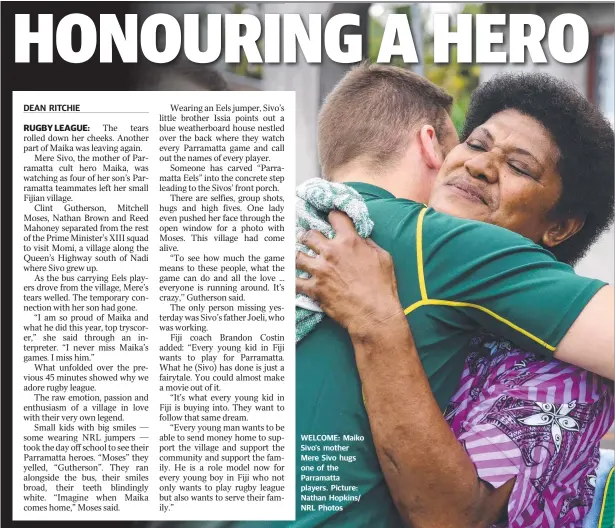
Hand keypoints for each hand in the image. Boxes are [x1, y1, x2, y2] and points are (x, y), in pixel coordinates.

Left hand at [296, 211, 404, 336]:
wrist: (374, 313)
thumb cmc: (382, 287)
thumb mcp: (383, 258)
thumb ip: (368, 244)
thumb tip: (361, 239)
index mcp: (349, 241)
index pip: (335, 217)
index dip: (332, 217)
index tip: (330, 221)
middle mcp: (331, 252)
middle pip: (309, 235)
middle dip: (308, 237)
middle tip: (309, 241)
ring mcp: (320, 270)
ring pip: (297, 257)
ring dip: (299, 257)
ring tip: (300, 260)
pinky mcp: (314, 288)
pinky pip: (295, 282)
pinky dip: (294, 281)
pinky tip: (294, 281)